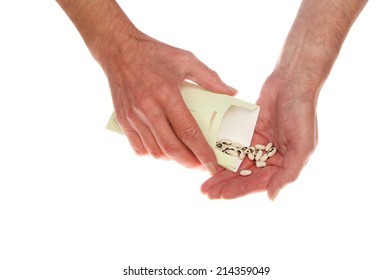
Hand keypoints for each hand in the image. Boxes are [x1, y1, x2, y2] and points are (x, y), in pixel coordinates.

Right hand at [102, 34, 235, 171]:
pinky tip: (164, 149)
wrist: (118, 50)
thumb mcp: (186, 59)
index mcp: (166, 94)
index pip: (188, 131)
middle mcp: (148, 108)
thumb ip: (210, 78)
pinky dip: (154, 153)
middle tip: (202, 165)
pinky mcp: (123, 120)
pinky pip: (139, 148)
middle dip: (190, 162)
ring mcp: (133, 117)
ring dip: (173, 159)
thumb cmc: (154, 53)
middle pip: (171, 148)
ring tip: (185, 156)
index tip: (213, 164)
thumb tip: (231, 92)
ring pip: (155, 151)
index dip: (202, 152)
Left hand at [201, 73, 317, 199]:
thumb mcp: (302, 146)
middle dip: (226, 185)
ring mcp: (258, 144)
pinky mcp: (248, 131)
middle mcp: (270, 157)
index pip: (259, 182)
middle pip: (245, 175)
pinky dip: (221, 153)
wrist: (292, 82)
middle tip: (206, 193)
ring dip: (221, 173)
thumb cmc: (302, 113)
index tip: (222, 195)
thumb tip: (271, 197)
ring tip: (203, 183)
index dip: (241, 190)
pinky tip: (207, 159)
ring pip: (236, 162)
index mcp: (284, 164)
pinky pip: (232, 145)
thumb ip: (288, 173)